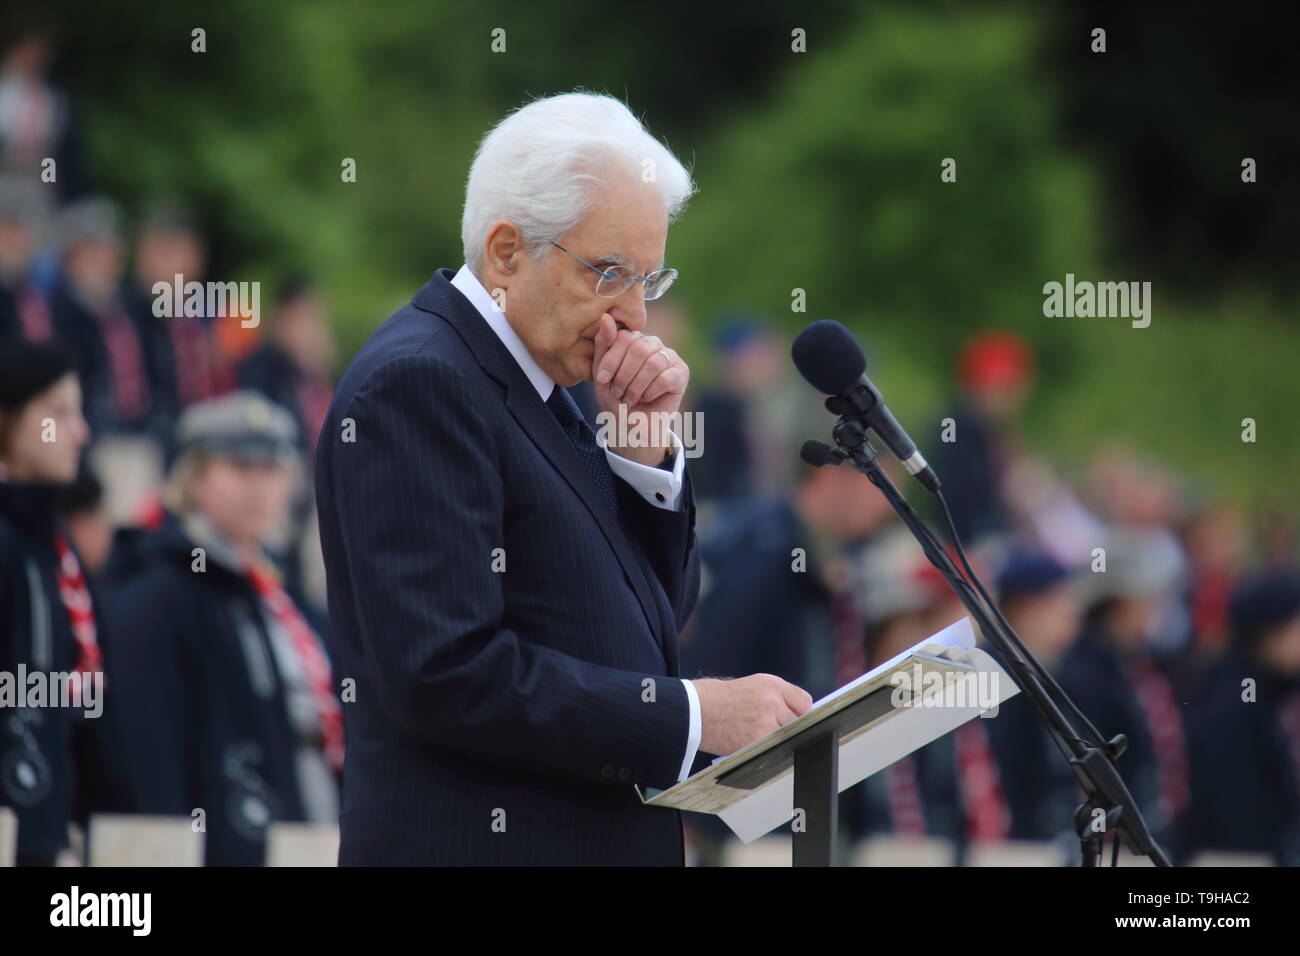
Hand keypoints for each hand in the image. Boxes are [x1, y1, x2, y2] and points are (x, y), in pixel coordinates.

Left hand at [591, 313, 688, 465]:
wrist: (631, 426)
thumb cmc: (615, 399)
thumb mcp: (602, 374)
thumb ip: (603, 346)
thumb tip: (606, 316)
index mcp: (633, 339)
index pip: (624, 337)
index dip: (612, 360)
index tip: (603, 380)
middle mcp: (652, 344)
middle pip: (639, 348)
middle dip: (624, 375)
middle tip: (619, 393)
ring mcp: (669, 356)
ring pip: (653, 363)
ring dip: (637, 386)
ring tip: (631, 398)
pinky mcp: (682, 372)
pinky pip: (666, 377)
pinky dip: (651, 392)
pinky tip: (648, 399)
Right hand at [690, 674, 813, 755]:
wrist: (695, 710)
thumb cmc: (718, 699)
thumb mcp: (751, 686)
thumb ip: (774, 696)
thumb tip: (794, 713)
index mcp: (771, 684)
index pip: (804, 701)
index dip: (800, 712)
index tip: (796, 717)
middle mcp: (772, 701)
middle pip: (798, 721)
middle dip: (787, 726)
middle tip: (769, 727)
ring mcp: (766, 723)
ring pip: (786, 736)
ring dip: (776, 738)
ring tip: (756, 733)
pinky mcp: (757, 741)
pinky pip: (773, 748)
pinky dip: (765, 748)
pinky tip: (750, 741)